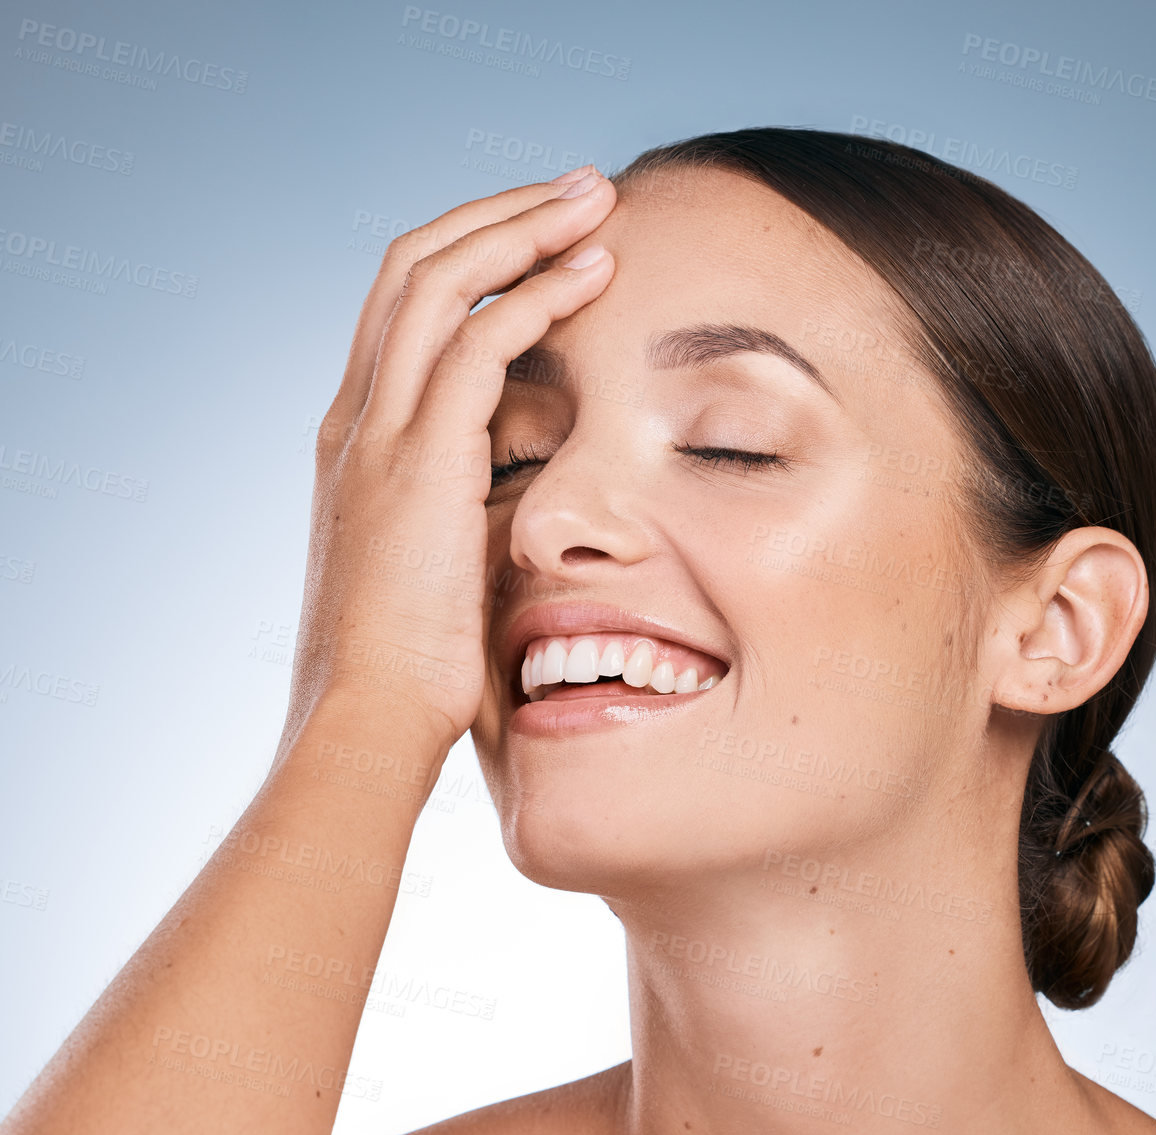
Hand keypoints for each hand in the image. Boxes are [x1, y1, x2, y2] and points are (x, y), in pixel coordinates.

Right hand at [283, 169, 616, 750]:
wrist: (363, 722)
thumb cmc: (405, 670)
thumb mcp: (427, 570)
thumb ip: (457, 517)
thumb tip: (510, 507)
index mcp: (355, 440)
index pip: (404, 309)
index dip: (472, 257)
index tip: (542, 240)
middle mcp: (355, 418)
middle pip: (414, 266)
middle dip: (498, 213)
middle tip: (577, 188)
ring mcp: (378, 433)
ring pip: (443, 281)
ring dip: (524, 228)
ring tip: (597, 199)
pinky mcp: (418, 461)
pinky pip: (480, 343)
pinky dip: (538, 296)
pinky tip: (594, 275)